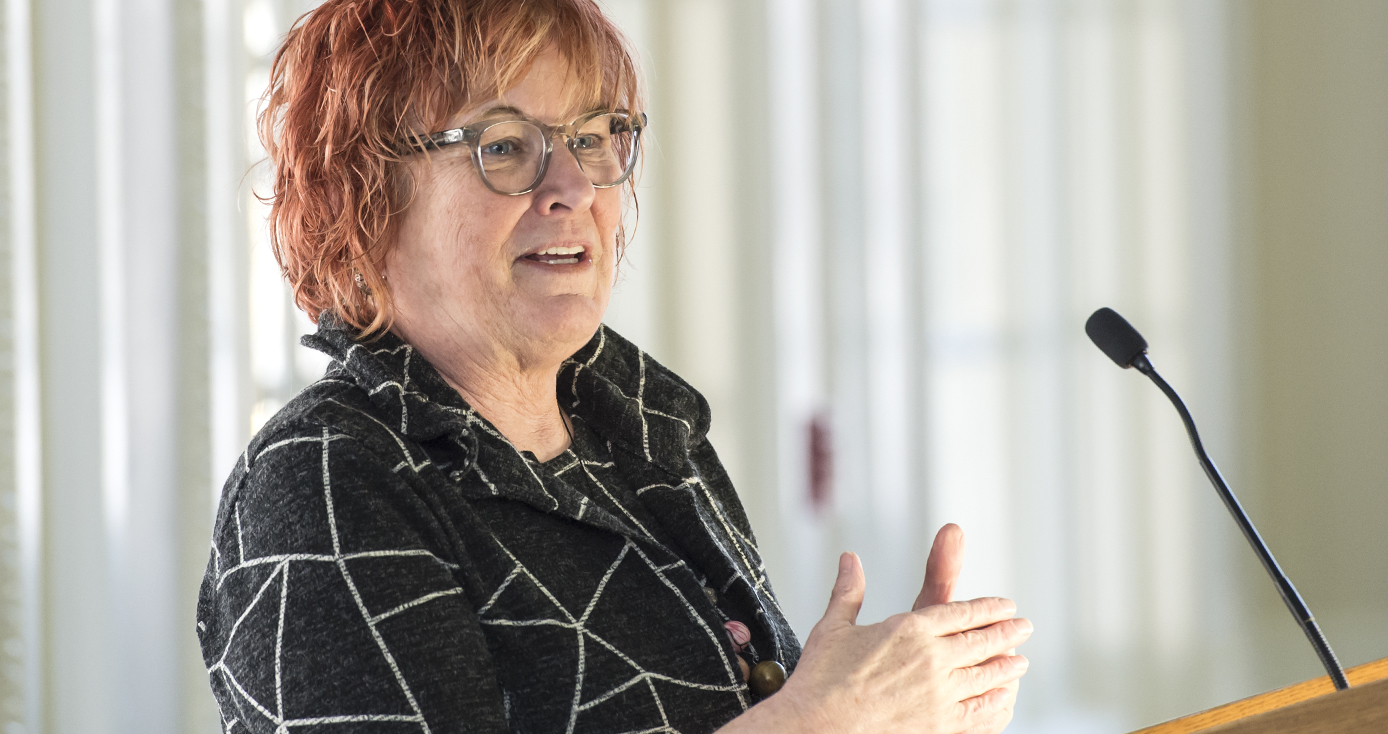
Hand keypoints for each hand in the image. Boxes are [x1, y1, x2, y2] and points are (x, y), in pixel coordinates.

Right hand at [775, 525, 1031, 733]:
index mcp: (910, 630)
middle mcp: (932, 659)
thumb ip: (849, 590)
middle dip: (1007, 632)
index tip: (1005, 606)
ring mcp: (940, 696)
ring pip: (987, 676)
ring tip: (1019, 661)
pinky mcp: (941, 728)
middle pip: (982, 641)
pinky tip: (1005, 697)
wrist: (815, 729)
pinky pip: (982, 713)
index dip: (988, 609)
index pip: (962, 613)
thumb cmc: (819, 681)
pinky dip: (998, 701)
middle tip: (1024, 627)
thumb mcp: (833, 627)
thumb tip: (851, 558)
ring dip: (1008, 666)